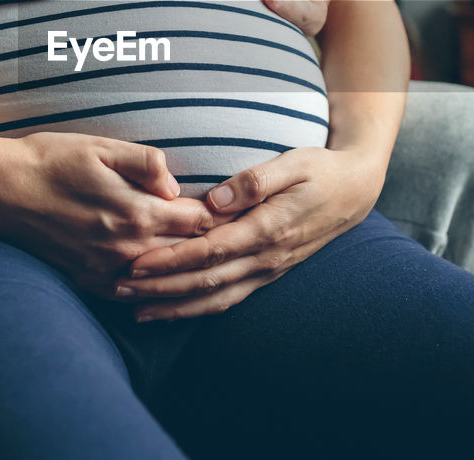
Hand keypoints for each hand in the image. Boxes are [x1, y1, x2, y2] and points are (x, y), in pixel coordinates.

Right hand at [0, 131, 238, 297]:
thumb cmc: (47, 159)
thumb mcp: (100, 147)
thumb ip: (145, 163)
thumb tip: (175, 186)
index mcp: (135, 213)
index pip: (197, 222)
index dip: (217, 213)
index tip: (231, 207)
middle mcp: (124, 249)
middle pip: (185, 252)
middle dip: (206, 241)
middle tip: (229, 233)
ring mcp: (104, 269)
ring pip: (161, 275)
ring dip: (181, 265)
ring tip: (202, 256)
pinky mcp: (85, 279)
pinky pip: (129, 291)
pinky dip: (149, 284)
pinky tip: (160, 276)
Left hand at [110, 147, 383, 320]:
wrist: (354, 191)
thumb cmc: (319, 170)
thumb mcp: (292, 162)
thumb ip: (254, 180)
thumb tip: (216, 200)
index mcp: (268, 228)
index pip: (211, 251)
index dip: (172, 260)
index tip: (137, 262)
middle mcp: (266, 257)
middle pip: (206, 281)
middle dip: (160, 288)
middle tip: (119, 289)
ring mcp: (268, 269)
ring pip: (215, 298)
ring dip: (174, 307)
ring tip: (136, 311)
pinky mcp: (267, 273)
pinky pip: (229, 298)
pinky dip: (197, 308)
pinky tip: (172, 310)